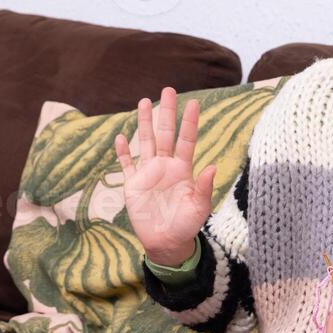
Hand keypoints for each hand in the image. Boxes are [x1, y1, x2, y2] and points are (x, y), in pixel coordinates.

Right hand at [113, 86, 216, 266]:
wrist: (166, 242)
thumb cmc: (186, 225)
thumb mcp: (199, 208)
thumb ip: (203, 188)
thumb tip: (212, 167)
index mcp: (182, 169)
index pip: (186, 140)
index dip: (189, 122)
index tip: (194, 103)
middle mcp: (165, 166)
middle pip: (164, 134)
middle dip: (166, 113)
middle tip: (168, 90)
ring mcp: (148, 173)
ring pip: (145, 142)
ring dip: (144, 123)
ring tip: (144, 102)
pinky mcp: (133, 185)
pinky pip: (126, 165)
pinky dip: (122, 152)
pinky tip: (121, 137)